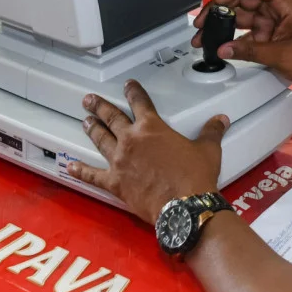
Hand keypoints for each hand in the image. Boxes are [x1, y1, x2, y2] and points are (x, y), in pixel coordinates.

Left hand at [67, 82, 227, 223]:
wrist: (184, 206)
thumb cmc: (194, 177)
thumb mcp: (208, 150)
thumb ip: (212, 132)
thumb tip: (221, 120)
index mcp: (152, 128)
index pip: (140, 102)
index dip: (133, 92)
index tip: (128, 85)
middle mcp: (132, 140)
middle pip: (112, 118)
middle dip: (100, 106)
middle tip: (89, 100)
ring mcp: (120, 161)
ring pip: (101, 140)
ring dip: (92, 129)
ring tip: (85, 121)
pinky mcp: (115, 183)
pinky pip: (92, 175)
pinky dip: (81, 171)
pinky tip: (70, 166)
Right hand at [192, 0, 291, 88]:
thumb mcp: (280, 54)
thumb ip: (249, 51)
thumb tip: (224, 48)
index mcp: (285, 2)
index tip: (220, 1)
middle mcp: (277, 7)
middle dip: (222, 8)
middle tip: (205, 20)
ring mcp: (272, 19)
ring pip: (242, 14)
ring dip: (224, 23)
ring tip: (207, 33)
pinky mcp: (269, 33)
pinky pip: (247, 30)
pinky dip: (233, 36)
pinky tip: (222, 43)